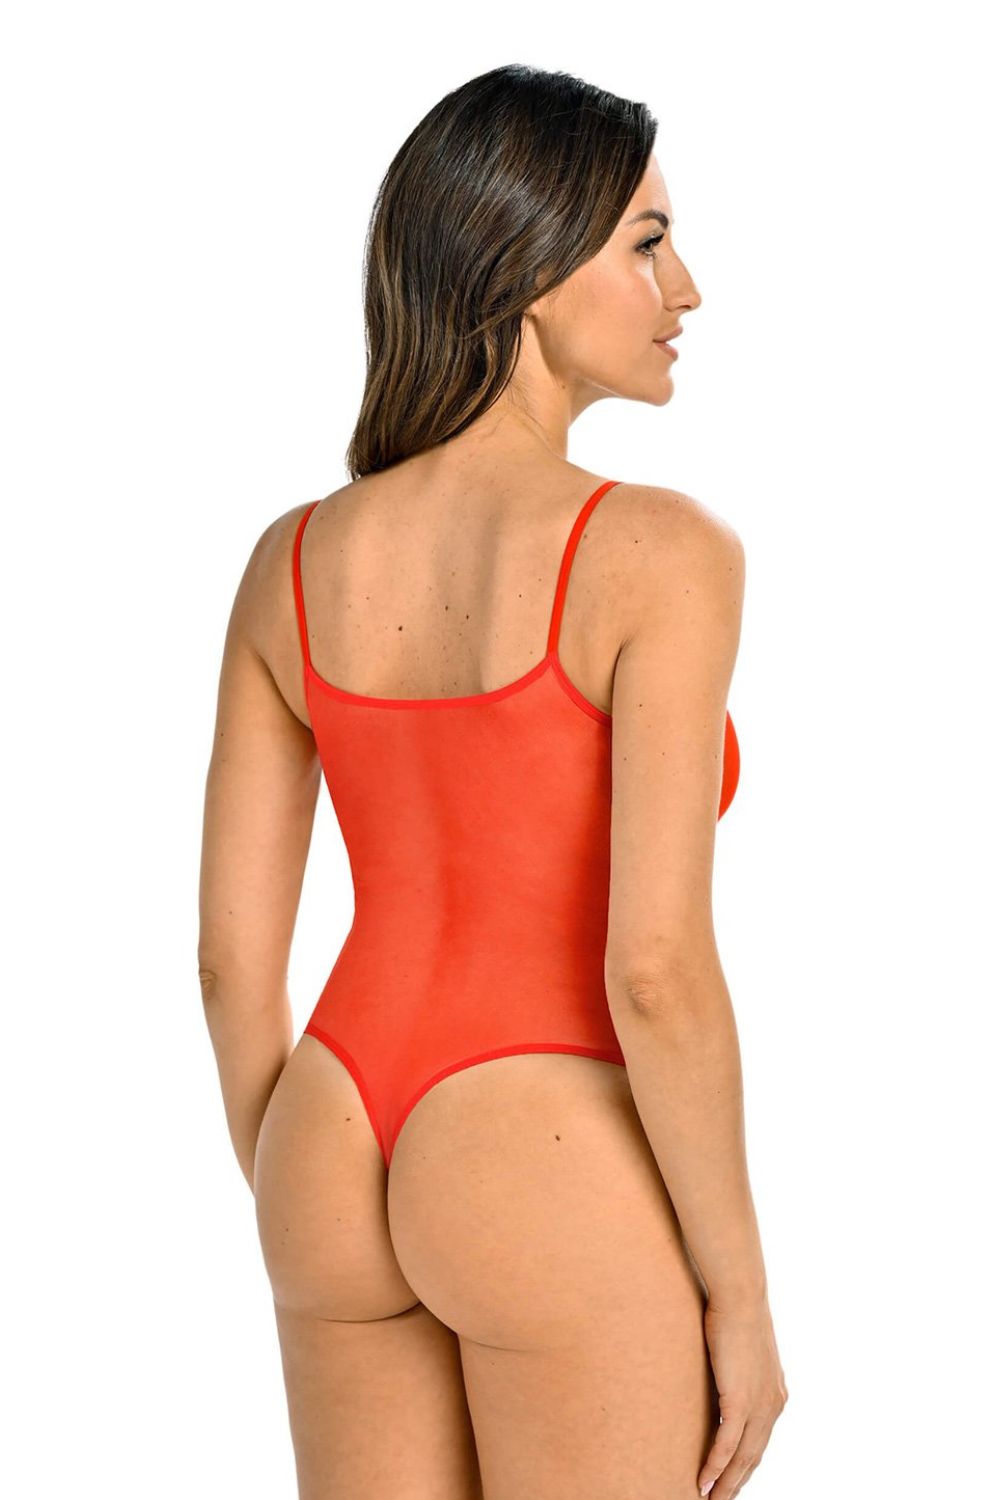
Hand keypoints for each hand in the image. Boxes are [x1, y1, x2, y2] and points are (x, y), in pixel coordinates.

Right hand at [697, 1295, 787, 1497]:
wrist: (740, 1297)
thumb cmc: (738, 1315)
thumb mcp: (745, 1351)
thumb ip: (742, 1372)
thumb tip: (730, 1376)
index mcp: (775, 1396)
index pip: (761, 1442)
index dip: (746, 1466)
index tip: (732, 1482)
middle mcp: (773, 1406)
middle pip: (754, 1458)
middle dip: (736, 1483)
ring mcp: (759, 1405)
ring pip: (742, 1458)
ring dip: (725, 1483)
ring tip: (709, 1499)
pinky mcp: (740, 1401)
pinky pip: (727, 1444)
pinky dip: (715, 1466)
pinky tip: (703, 1481)